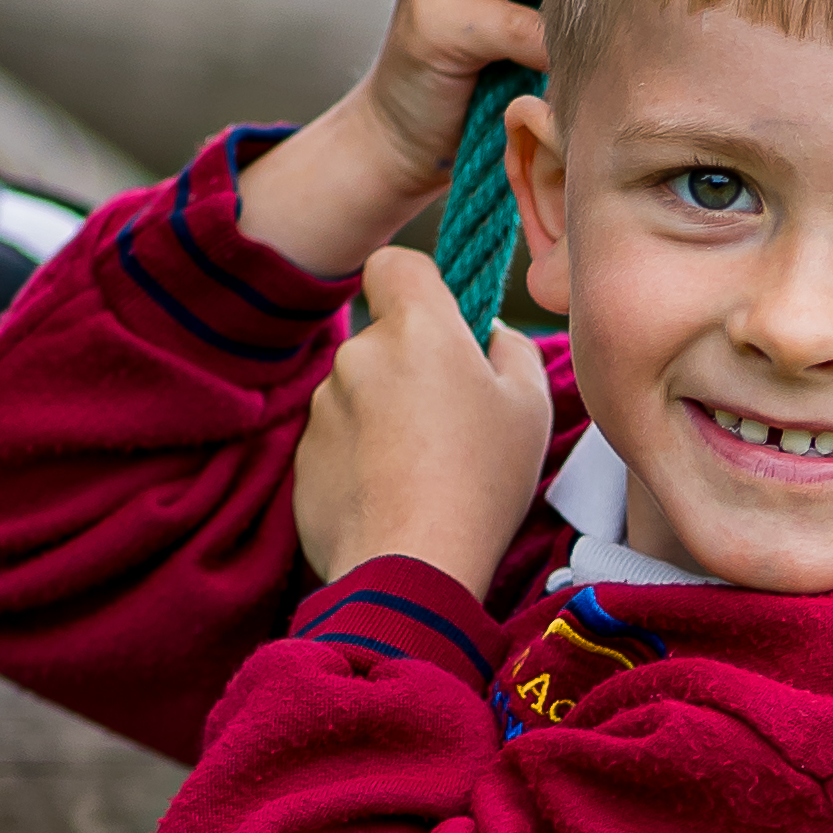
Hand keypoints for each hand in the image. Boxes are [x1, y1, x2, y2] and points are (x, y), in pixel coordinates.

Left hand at [292, 239, 552, 589]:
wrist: (411, 569)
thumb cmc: (480, 483)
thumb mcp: (530, 407)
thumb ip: (513, 350)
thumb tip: (491, 336)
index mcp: (416, 327)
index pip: (395, 262)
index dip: (417, 285)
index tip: (442, 324)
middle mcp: (357, 355)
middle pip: (381, 339)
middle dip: (409, 367)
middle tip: (451, 422)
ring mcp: (322, 409)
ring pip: (357, 393)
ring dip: (383, 417)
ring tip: (423, 472)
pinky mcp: (302, 460)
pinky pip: (337, 443)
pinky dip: (359, 461)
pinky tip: (392, 499)